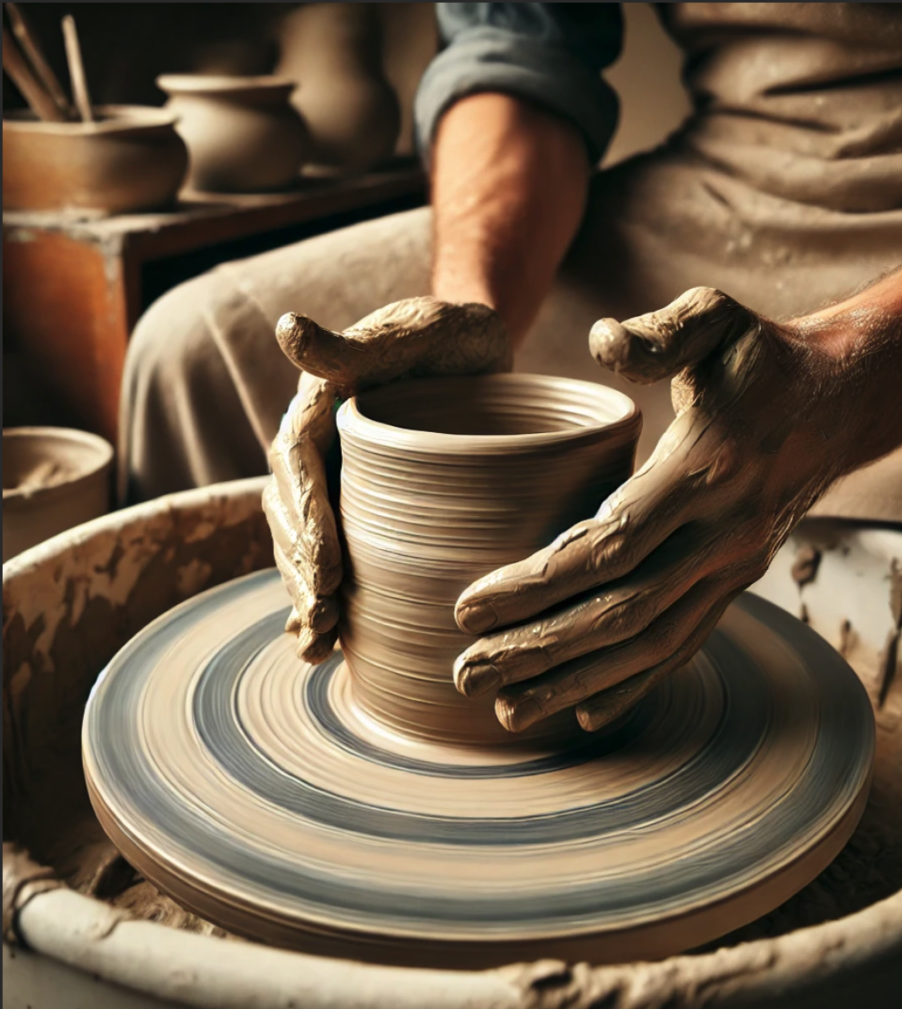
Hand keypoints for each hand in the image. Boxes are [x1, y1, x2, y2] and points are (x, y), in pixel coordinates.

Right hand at [264, 296, 510, 661]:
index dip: (307, 518)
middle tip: (323, 617)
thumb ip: (349, 346)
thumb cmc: (442, 338)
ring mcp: (338, 482)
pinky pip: (331, 554)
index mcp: (319, 408)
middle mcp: (318, 450)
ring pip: (304, 545)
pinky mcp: (361, 508)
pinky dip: (322, 598)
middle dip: (302, 571)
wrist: (472, 352)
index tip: (326, 567)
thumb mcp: (406, 334)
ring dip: (305, 595)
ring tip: (317, 643)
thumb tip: (287, 329)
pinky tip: (322, 644)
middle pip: (292, 516)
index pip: (298, 465)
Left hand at [453, 286, 851, 733]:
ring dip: (576, 683)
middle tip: (466, 673)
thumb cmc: (762, 359)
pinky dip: (634, 685)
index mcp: (705, 470)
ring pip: (649, 646)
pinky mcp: (735, 584)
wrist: (840, 404)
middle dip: (538, 650)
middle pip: (619, 613)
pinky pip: (683, 646)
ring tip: (507, 711)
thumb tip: (599, 339)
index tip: (468, 607)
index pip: (609, 546)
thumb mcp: (718, 319)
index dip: (536, 585)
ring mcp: (733, 569)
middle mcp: (722, 535)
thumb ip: (662, 332)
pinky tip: (585, 713)